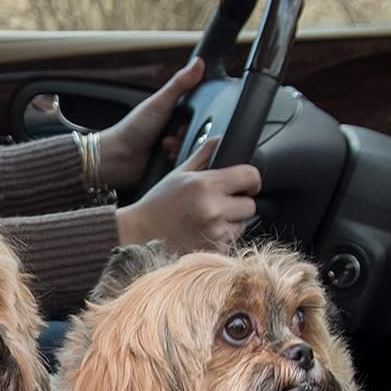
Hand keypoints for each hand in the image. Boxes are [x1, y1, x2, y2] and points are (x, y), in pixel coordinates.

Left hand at [97, 57, 205, 190]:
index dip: (199, 114)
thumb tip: (198, 62)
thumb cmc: (132, 129)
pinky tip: (167, 157)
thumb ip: (180, 83)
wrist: (118, 158)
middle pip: (198, 130)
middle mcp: (174, 128)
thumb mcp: (159, 102)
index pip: (198, 110)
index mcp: (172, 110)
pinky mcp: (172, 163)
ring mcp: (173, 146)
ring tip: (166, 145)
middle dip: (187, 134)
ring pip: (194, 147)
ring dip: (182, 148)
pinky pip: (187, 162)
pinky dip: (179, 160)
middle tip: (174, 132)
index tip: (188, 118)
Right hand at [114, 139, 260, 252]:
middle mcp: (212, 209)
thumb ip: (203, 155)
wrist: (139, 232)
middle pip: (251, 205)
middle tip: (220, 204)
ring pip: (242, 226)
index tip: (246, 185)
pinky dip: (221, 238)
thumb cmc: (158, 203)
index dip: (252, 180)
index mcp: (206, 185)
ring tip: (208, 219)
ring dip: (231, 223)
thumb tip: (220, 139)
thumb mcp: (179, 173)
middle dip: (239, 204)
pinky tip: (202, 232)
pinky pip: (230, 242)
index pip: (251, 176)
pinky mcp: (212, 250)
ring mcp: (213, 232)